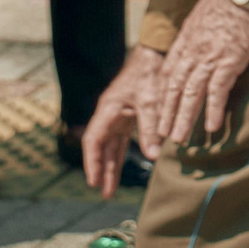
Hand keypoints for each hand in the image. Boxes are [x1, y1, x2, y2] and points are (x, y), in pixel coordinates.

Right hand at [82, 47, 163, 197]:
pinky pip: (121, 139)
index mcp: (108, 109)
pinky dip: (121, 154)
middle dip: (101, 170)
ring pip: (110, 146)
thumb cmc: (151, 73)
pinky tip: (119, 168)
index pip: (94, 141)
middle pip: (100, 147)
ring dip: (110, 166)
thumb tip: (154, 156)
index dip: (93, 162)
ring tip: (109, 190)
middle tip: (104, 194)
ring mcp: (118, 115)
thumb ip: (151, 128)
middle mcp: (109, 114)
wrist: (155, 53)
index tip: (94, 181)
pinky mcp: (129, 115)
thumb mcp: (151, 101)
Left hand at [150, 0, 248, 148]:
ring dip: (184, 118)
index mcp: (186, 40)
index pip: (169, 73)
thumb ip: (200, 28)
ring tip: (179, 139)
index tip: (161, 110)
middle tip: (164, 135)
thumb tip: (200, 35)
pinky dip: (213, 109)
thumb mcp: (206, 10)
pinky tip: (211, 126)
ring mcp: (209, 57)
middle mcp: (192, 51)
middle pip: (174, 88)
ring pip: (190, 94)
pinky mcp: (229, 60)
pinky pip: (218, 90)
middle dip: (168, 113)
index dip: (164, 95)